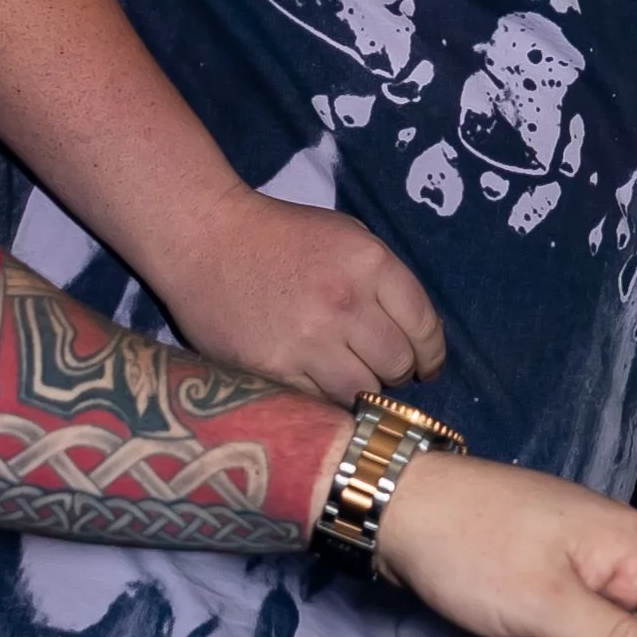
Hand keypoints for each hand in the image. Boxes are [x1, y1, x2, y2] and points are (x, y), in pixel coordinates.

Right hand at [151, 181, 445, 401]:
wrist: (206, 239)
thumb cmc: (281, 236)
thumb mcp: (347, 236)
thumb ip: (384, 282)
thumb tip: (416, 336)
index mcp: (370, 263)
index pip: (425, 328)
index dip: (430, 354)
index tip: (424, 364)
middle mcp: (345, 302)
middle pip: (397, 365)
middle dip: (396, 371)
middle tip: (379, 367)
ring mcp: (309, 339)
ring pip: (363, 391)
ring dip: (362, 389)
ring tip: (347, 376)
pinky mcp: (275, 368)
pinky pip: (320, 401)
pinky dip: (325, 397)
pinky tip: (316, 379)